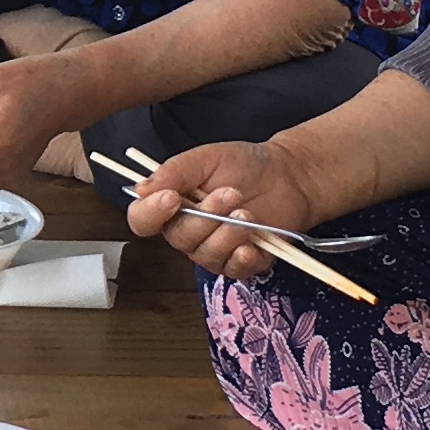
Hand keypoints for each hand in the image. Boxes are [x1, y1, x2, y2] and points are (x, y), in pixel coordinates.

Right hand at [121, 138, 340, 281]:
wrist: (288, 176)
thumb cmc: (245, 165)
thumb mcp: (204, 159)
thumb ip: (172, 172)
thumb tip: (141, 189)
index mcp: (172, 205)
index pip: (143, 220)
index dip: (151, 213)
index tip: (171, 198)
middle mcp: (187, 231)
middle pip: (178, 238)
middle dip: (206, 216)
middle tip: (231, 193)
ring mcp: (213, 250)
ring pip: (205, 254)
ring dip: (228, 233)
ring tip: (248, 212)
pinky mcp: (240, 263)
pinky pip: (231, 270)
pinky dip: (241, 257)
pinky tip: (252, 242)